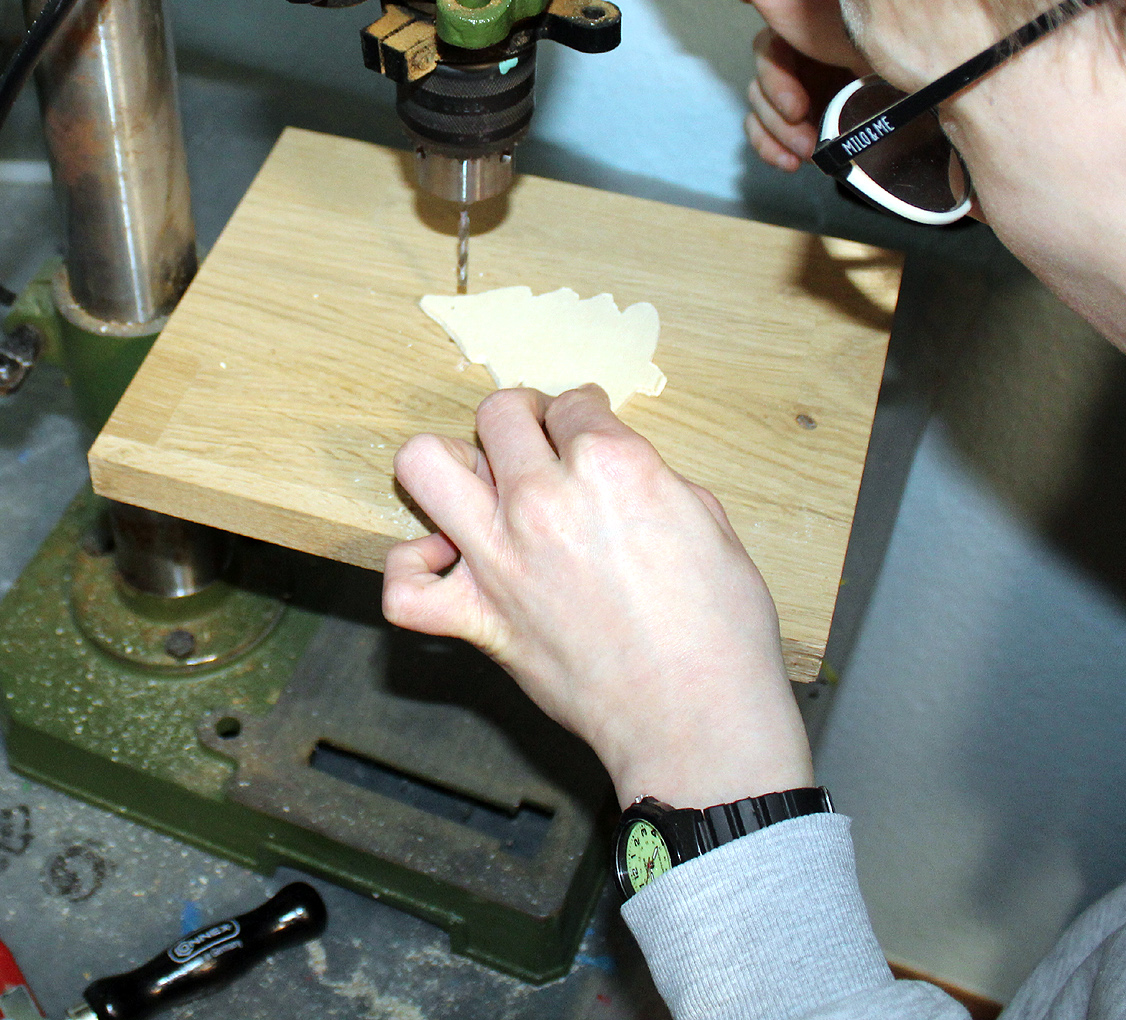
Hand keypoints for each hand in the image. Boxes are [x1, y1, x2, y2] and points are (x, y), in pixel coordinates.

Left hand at [383, 385, 812, 809]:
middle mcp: (544, 500)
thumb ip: (652, 479)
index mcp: (613, 466)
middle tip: (538, 439)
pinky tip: (443, 563)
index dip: (583, 411)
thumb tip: (622, 473)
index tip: (586, 425)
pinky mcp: (478, 619)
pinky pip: (405, 588)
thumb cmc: (720, 632)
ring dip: (450, 464)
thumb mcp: (709, 521)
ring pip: (424, 465)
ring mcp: (500, 559)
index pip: (572, 403)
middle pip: (498, 413)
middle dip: (521, 417)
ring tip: (480, 483)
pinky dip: (412, 572)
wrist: (699, 721)